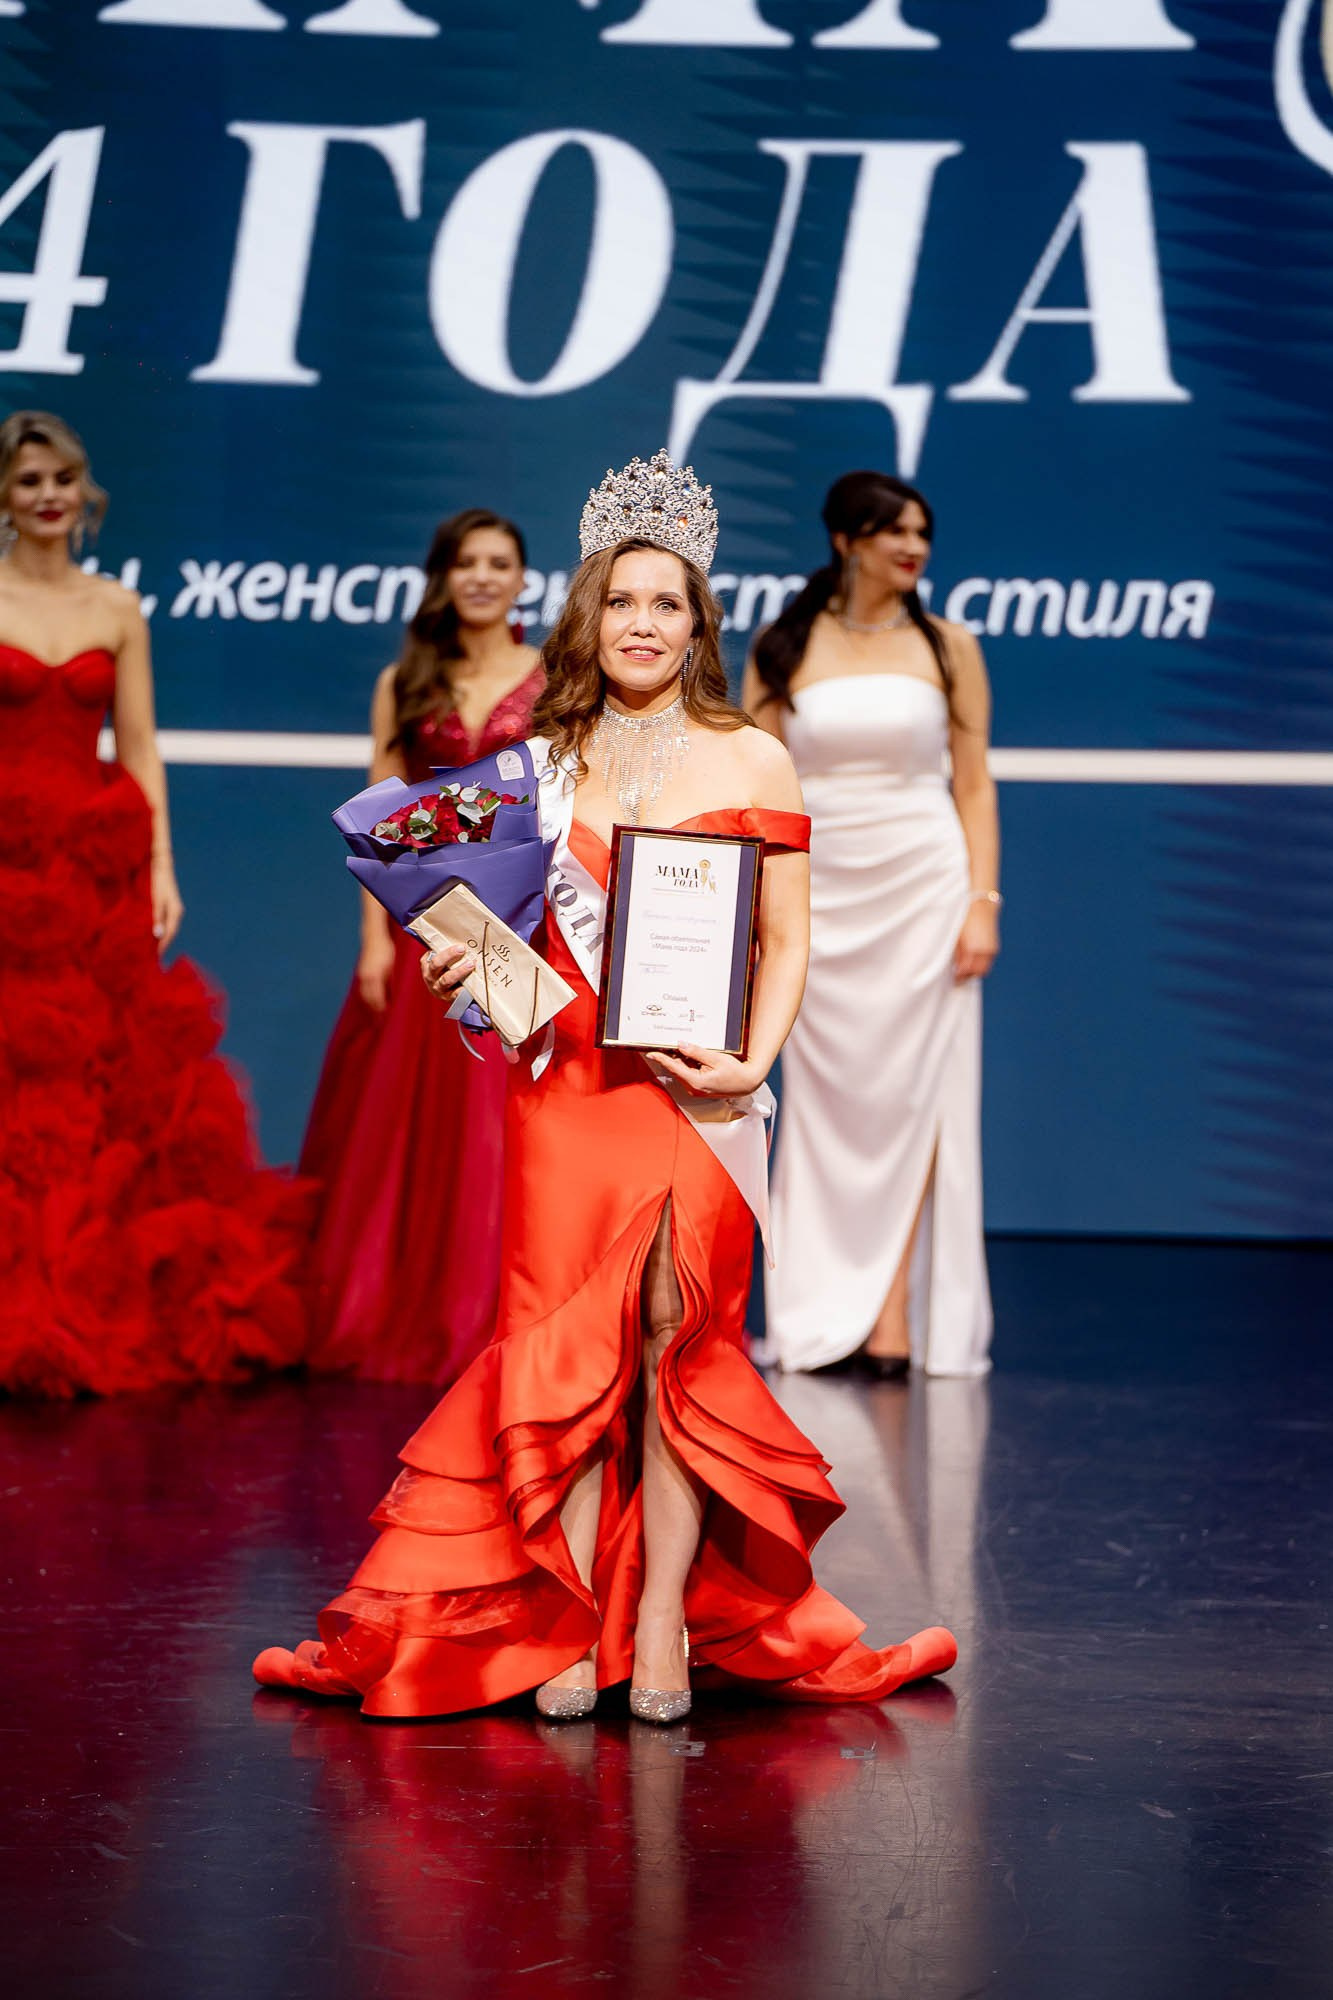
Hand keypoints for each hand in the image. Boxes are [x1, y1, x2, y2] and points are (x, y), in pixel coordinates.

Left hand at [151, 854, 183, 953]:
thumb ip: (157, 917)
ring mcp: (174, 910)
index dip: (163, 946)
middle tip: (154, 956)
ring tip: (154, 948)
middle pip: (171, 933)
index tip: (156, 957)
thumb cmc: (158, 883)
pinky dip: (161, 930)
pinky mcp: (170, 907)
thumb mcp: (156, 900)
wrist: (162, 868)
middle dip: (163, 944)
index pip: (169, 934)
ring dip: (162, 938)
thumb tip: (158, 935)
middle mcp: (177, 913)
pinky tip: (155, 934)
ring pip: (169, 928)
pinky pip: (167, 923)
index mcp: (175, 912)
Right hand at [357, 932, 397, 1012]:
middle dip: (373, 1013)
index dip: (380, 1010)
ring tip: (373, 1020)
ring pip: (363, 997)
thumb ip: (389, 982)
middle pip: (368, 1000)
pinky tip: (369, 1007)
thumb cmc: (386, 951)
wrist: (374, 938)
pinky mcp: (361, 975)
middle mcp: (365, 978)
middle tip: (378, 1025)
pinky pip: (362, 992)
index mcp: (374, 976)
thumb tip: (392, 997)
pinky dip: (365, 1001)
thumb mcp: (391, 967)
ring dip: (368, 1009)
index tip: (384, 1019)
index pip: (376, 998)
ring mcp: (362, 976)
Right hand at [420, 942, 474, 1003]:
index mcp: (427, 964)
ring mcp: (438, 988)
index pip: (433, 955)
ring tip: (470, 964)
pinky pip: (454, 994)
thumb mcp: (442, 960)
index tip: (459, 946)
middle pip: (437, 964)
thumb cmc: (446, 971)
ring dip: (459, 971)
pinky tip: (470, 984)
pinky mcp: (447, 998)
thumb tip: (462, 939)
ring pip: (446, 979)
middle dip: (449, 955)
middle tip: (462, 949)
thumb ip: (447, 952)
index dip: (446, 951)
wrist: (447, 991)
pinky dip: (462, 990)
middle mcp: (430, 976)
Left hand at [645, 1043, 763, 1098]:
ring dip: (681, 1060)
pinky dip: (688, 1065)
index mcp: (696, 1082)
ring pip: (682, 1071)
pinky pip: (688, 1074)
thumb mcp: (715, 1058)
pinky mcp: (699, 1088)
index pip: (673, 1067)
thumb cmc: (735, 1072)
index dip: (661, 1059)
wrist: (747, 1083)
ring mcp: (695, 1090)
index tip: (650, 1053)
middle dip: (672, 1056)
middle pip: (676, 1069)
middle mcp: (693, 1089)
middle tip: (667, 1043)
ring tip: (685, 1047)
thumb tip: (680, 1045)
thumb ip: (696, 1052)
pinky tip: (693, 1056)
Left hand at [954, 902, 998, 982]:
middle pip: (978, 972)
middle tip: (959, 977)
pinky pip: (988, 961)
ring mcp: (992, 949)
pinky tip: (973, 962)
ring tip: (965, 970)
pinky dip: (981, 964)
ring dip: (975, 970)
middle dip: (968, 976)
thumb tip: (956, 967)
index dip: (960, 977)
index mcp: (974, 949)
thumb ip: (958, 954)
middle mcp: (985, 951)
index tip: (954, 979)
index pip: (967, 971)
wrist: (980, 904)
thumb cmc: (964, 918)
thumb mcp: (957, 937)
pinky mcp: (995, 946)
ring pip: (984, 968)